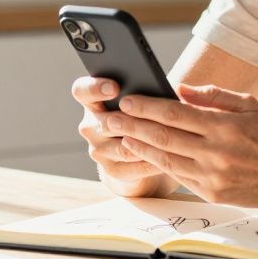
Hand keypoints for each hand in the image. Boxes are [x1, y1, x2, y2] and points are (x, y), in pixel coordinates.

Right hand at [71, 76, 175, 196]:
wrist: (136, 151)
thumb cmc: (141, 113)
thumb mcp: (139, 99)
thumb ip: (147, 91)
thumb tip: (176, 88)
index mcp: (91, 101)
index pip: (82, 91)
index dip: (95, 88)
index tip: (115, 87)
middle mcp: (89, 126)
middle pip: (106, 122)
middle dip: (131, 121)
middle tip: (152, 116)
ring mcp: (98, 150)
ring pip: (123, 147)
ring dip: (146, 143)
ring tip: (170, 137)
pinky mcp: (112, 170)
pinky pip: (135, 166)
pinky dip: (154, 160)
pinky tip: (172, 155)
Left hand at [112, 84, 257, 207]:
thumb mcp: (248, 104)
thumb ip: (213, 95)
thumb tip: (180, 89)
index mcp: (224, 125)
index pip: (175, 113)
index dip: (146, 107)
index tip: (127, 100)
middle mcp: (216, 152)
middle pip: (163, 136)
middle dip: (131, 126)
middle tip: (109, 119)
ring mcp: (213, 176)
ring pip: (166, 158)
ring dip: (138, 147)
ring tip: (119, 136)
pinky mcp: (212, 193)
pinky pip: (178, 176)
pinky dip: (158, 163)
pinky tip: (144, 153)